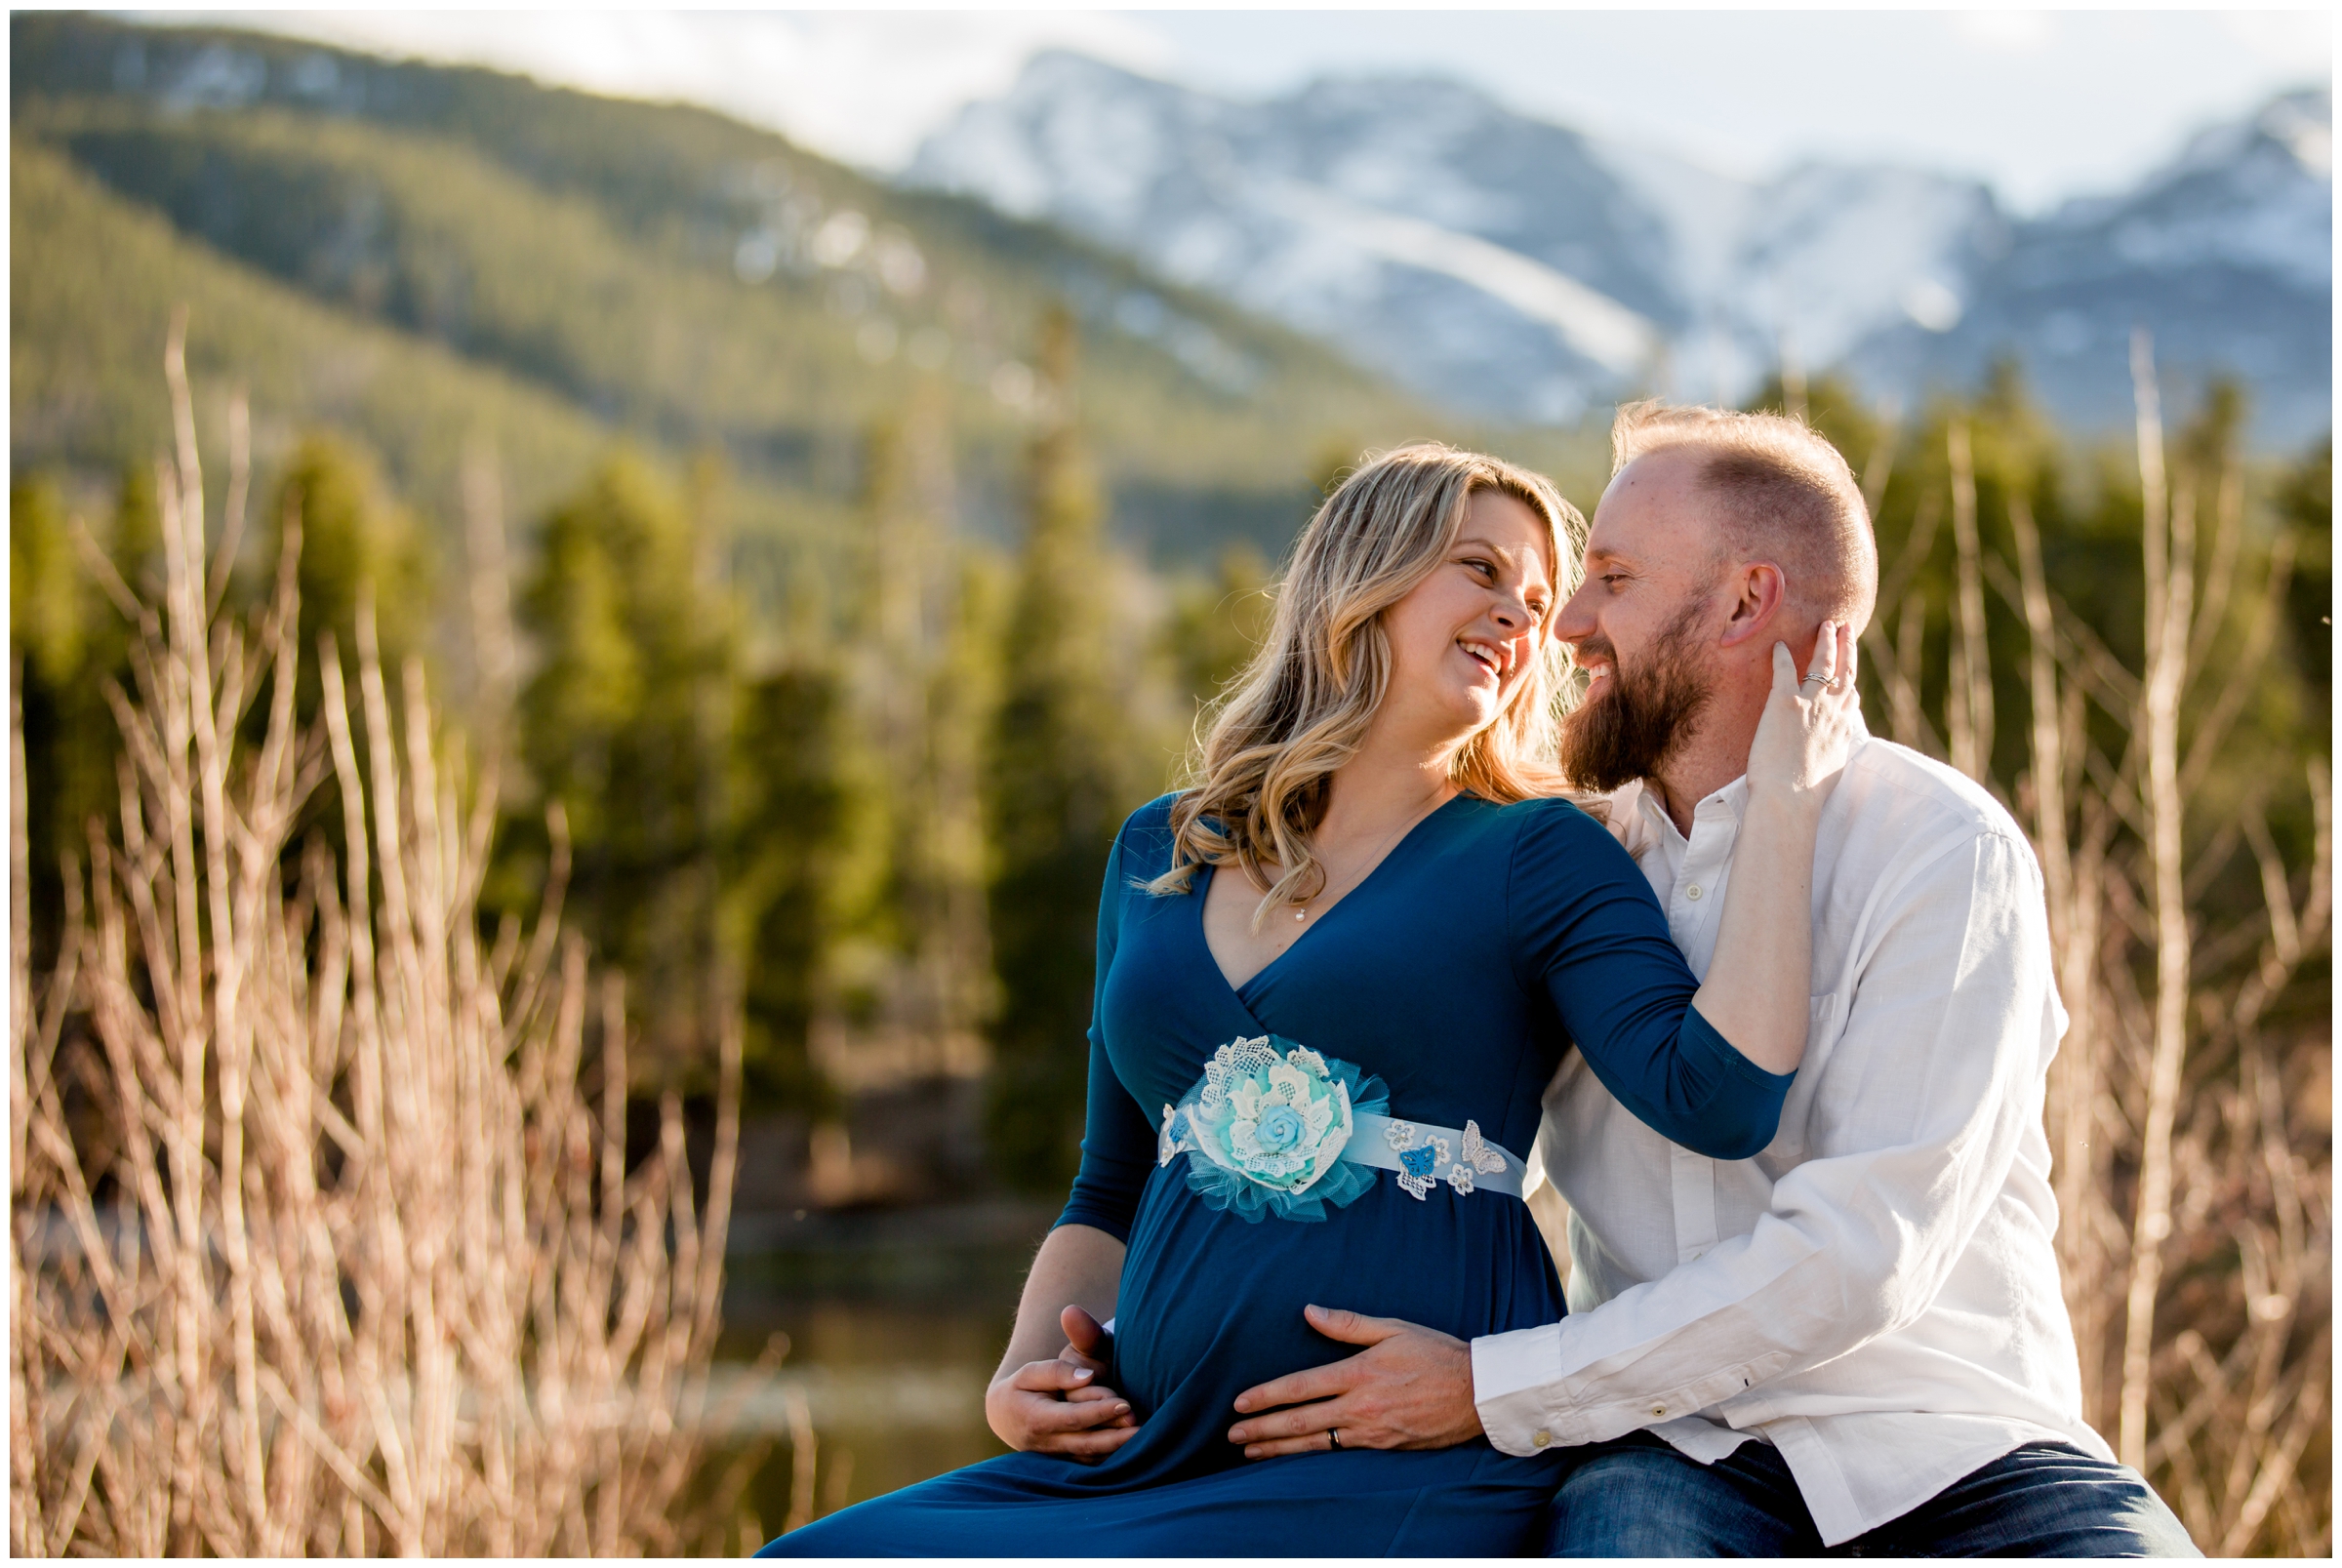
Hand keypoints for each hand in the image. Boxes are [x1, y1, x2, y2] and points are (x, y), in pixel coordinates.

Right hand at [985, 1306, 1138, 1461]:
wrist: (1003, 1417)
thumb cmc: (1020, 1389)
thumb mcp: (1030, 1373)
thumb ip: (1056, 1372)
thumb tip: (1087, 1377)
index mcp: (1037, 1418)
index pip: (1073, 1417)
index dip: (1099, 1412)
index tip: (1125, 1404)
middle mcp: (1046, 1444)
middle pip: (1086, 1444)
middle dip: (1116, 1438)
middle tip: (1143, 1427)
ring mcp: (1055, 1458)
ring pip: (1089, 1459)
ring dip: (1116, 1452)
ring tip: (1145, 1440)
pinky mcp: (1063, 1464)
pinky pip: (1089, 1465)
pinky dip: (1110, 1460)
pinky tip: (1133, 1452)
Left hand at [1224, 1306, 1480, 1458]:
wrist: (1477, 1393)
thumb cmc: (1436, 1353)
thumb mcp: (1392, 1328)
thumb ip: (1347, 1324)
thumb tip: (1309, 1311)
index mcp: (1359, 1373)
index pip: (1301, 1387)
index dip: (1266, 1396)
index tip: (1240, 1404)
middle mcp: (1361, 1406)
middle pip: (1300, 1422)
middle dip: (1263, 1429)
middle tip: (1232, 1435)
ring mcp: (1372, 1432)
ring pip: (1316, 1445)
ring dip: (1279, 1449)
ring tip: (1251, 1452)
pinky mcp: (1384, 1448)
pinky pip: (1340, 1454)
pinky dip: (1311, 1458)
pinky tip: (1294, 1459)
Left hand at [1746, 619, 1858, 809]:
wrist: (1789, 798)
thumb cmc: (1805, 794)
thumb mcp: (1831, 771)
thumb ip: (1834, 753)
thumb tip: (1836, 749)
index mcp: (1842, 729)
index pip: (1850, 697)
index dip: (1849, 680)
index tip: (1849, 668)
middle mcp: (1832, 712)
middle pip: (1845, 671)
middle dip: (1847, 647)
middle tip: (1846, 628)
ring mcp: (1810, 704)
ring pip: (1823, 663)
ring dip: (1826, 641)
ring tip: (1825, 625)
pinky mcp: (1784, 702)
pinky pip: (1785, 670)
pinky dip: (1782, 656)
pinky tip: (1779, 646)